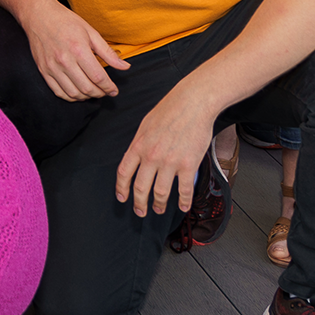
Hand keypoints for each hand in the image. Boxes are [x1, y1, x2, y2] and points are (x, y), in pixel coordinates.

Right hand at [21, 0, 128, 101]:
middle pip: (87, 88)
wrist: (38, 15)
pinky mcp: (43, 70)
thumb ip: (107, 52)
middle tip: (105, 91)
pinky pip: (58, 92)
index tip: (114, 90)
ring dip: (86, 97)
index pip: (98, 77)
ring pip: (73, 93)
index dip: (109, 87)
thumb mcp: (90, 32)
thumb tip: (125, 66)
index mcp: (79, 50)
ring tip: (93, 92)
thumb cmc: (65, 21)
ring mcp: (52, 67)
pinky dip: (71, 97)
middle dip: (100, 93)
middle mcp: (64, 61)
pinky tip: (78, 92)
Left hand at [115, 89, 214, 217]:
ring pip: (160, 192)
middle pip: (140, 187)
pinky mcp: (188, 165)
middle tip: (140, 212)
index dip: (121, 189)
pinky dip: (183, 202)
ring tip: (159, 210)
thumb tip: (136, 158)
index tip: (122, 198)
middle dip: (139, 203)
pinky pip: (184, 190)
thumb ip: (140, 143)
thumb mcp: (145, 125)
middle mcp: (151, 156)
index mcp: (138, 145)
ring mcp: (169, 162)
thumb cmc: (170, 109)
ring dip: (159, 205)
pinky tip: (183, 206)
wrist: (193, 102)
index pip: (123, 173)